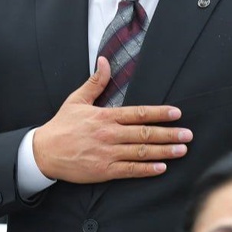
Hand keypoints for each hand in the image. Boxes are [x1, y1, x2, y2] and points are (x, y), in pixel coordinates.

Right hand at [32, 57, 191, 182]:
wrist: (43, 152)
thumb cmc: (61, 126)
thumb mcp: (76, 100)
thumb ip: (95, 82)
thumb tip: (105, 60)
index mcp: (105, 116)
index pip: (138, 113)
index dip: (159, 113)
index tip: (176, 114)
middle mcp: (109, 134)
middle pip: (145, 134)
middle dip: (169, 134)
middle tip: (187, 135)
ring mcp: (108, 153)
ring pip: (141, 152)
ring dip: (164, 152)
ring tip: (181, 150)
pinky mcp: (104, 170)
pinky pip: (130, 170)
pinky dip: (146, 169)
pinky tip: (161, 168)